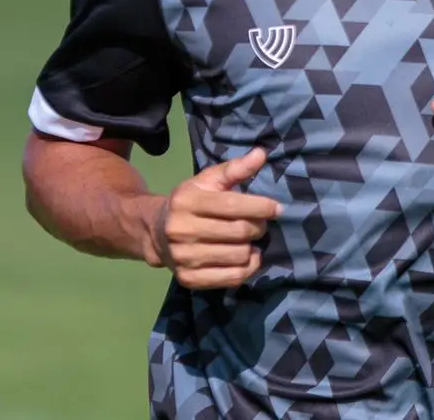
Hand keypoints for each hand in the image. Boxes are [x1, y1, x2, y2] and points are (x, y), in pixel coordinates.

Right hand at [149, 147, 281, 289]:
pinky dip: (247, 268)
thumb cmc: (191, 201)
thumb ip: (235, 169)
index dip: (261, 207)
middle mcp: (181, 230)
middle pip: (239, 232)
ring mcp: (183, 257)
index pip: (232, 206)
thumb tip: (261, 154)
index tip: (277, 208)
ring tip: (249, 240)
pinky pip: (231, 278)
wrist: (156, 232)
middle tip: (259, 224)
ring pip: (238, 255)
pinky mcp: (188, 279)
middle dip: (258, 227)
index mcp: (187, 202)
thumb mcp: (208, 181)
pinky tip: (247, 257)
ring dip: (252, 248)